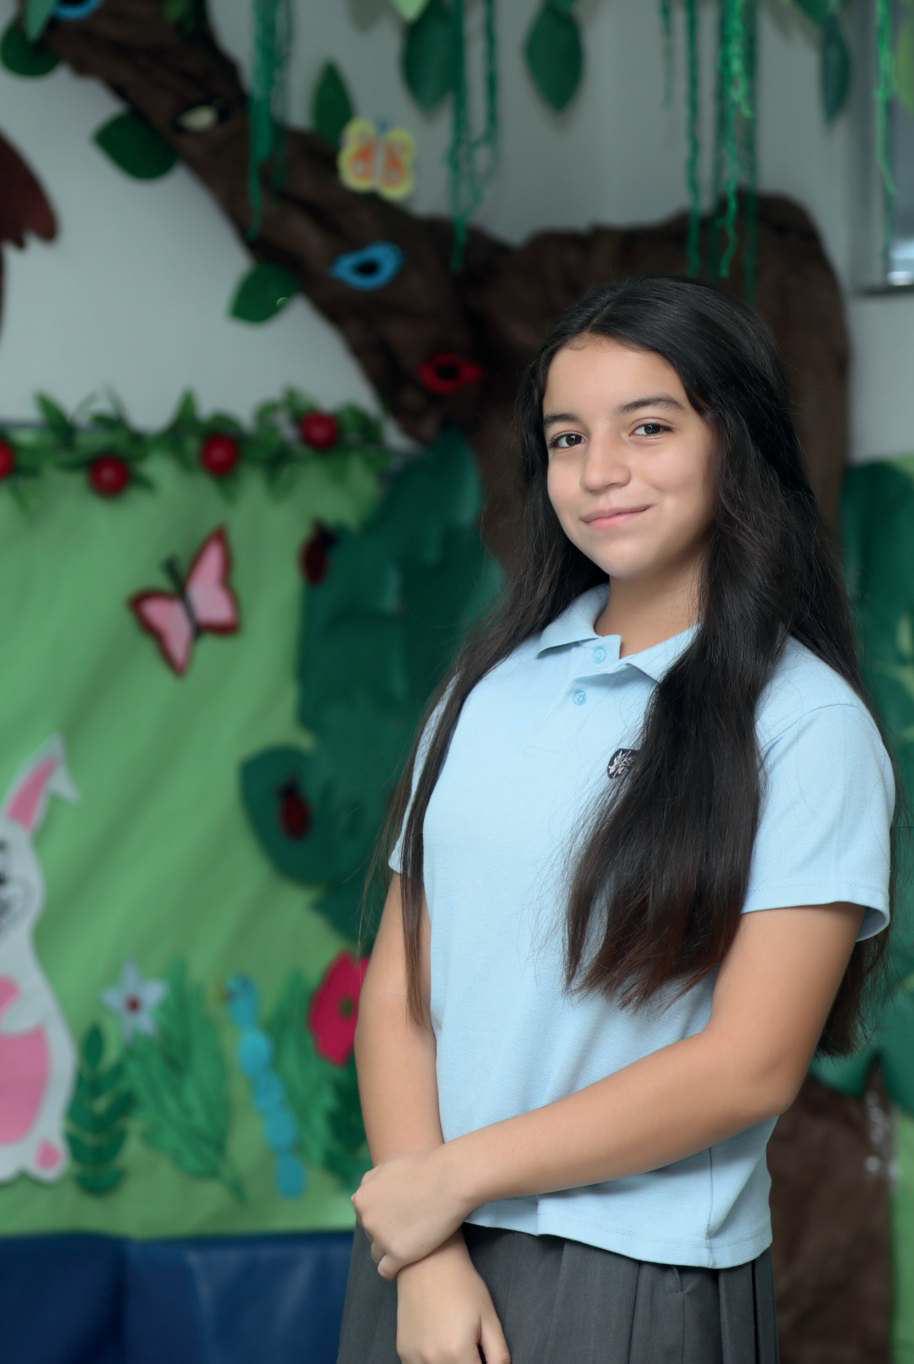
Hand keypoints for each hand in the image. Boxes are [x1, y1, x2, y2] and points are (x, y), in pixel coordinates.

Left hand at [350, 1146, 468, 1279]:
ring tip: (411, 1244)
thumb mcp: (388, 1166)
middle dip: (386, 1233)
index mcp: (362, 1198)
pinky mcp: (398, 1254)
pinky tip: (409, 1262)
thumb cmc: (425, 1168)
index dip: (383, 1216)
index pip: (365, 1215)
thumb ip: (373, 1182)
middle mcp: (366, 1219)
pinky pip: (386, 1271)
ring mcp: (381, 1237)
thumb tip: (364, 1197)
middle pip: (371, 1234)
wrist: (450, 1179)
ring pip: (377, 1254)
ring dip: (390, 1251)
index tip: (399, 1215)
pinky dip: (396, 1268)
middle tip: (410, 1227)